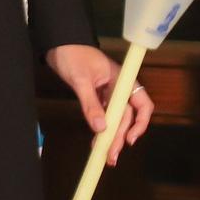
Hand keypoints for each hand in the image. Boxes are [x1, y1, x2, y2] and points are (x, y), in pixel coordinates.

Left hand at [46, 43, 153, 165]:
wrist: (57, 43)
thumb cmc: (71, 55)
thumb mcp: (80, 79)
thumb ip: (90, 103)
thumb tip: (101, 128)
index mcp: (122, 80)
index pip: (142, 104)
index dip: (140, 123)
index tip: (130, 139)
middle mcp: (119, 88)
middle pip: (126, 116)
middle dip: (121, 136)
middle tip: (111, 156)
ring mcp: (108, 92)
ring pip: (116, 118)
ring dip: (112, 136)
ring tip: (106, 155)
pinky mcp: (97, 96)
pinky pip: (104, 115)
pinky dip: (102, 128)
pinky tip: (97, 141)